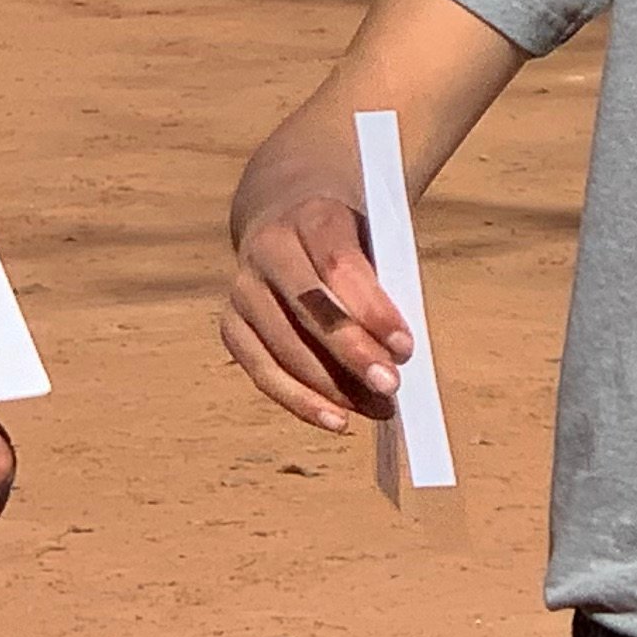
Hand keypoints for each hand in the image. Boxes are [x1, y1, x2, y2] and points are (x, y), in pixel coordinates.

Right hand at [219, 194, 410, 432]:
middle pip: (308, 306)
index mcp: (312, 217)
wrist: (289, 224)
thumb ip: (387, 288)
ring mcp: (243, 288)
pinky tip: (336, 419)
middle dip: (352, 351)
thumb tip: (398, 356)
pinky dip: (300, 400)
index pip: (338, 263)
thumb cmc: (350, 246)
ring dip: (332, 385)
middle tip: (389, 386)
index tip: (405, 346)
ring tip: (376, 407)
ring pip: (283, 345)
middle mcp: (268, 248)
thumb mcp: (374, 245)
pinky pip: (262, 370)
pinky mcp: (231, 325)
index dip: (371, 308)